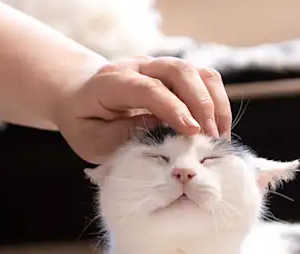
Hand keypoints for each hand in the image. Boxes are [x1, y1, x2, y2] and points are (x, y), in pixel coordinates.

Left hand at [53, 56, 232, 163]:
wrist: (81, 97)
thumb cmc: (86, 123)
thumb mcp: (94, 140)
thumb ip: (125, 135)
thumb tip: (164, 132)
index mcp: (112, 82)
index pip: (148, 88)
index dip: (174, 108)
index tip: (193, 132)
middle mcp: (138, 67)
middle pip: (179, 70)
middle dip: (201, 104)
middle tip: (211, 138)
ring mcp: (159, 67)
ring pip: (198, 72)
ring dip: (215, 103)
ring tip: (218, 136)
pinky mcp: (175, 74)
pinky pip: (205, 80)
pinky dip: (217, 103)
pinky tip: (217, 129)